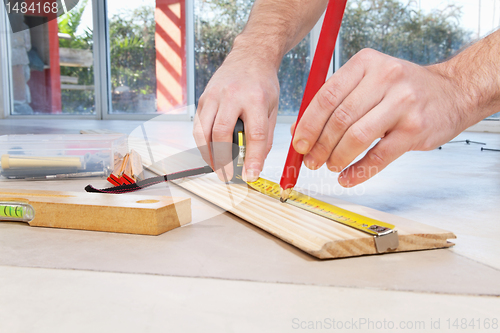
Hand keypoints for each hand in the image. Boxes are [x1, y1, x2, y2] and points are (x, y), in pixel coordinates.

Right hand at [193, 46, 279, 181]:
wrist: (250, 56)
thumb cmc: (262, 83)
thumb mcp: (273, 108)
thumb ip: (265, 135)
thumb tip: (255, 162)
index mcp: (256, 99)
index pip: (254, 134)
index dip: (252, 158)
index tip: (250, 175)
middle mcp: (232, 96)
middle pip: (222, 133)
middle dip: (223, 159)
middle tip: (226, 176)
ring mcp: (214, 96)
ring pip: (204, 131)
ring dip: (208, 154)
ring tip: (216, 168)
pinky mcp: (203, 98)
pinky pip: (198, 125)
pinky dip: (202, 143)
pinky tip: (209, 153)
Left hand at [292, 48, 466, 186]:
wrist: (452, 92)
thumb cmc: (402, 89)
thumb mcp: (368, 81)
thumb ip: (335, 101)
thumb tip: (300, 130)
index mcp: (366, 64)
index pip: (327, 96)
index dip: (308, 124)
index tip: (299, 144)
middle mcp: (385, 78)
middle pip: (339, 119)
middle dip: (320, 146)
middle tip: (311, 161)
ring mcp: (403, 103)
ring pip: (357, 137)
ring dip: (337, 158)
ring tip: (330, 166)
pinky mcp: (415, 129)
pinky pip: (379, 156)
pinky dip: (359, 171)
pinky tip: (348, 177)